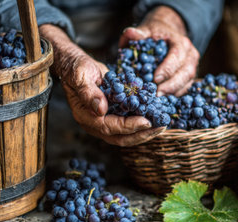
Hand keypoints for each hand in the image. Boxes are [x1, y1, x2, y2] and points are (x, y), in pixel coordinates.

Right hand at [40, 24, 164, 145]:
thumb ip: (89, 93)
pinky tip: (156, 117)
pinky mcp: (113, 117)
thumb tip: (101, 110)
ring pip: (127, 135)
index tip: (146, 121)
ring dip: (145, 132)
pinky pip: (129, 126)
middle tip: (160, 127)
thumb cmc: (77, 69)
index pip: (110, 127)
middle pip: (121, 138)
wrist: (76, 66)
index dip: (129, 126)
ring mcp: (105, 122)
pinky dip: (143, 124)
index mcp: (86, 117)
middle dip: (142, 135)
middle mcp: (95, 124)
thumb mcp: (81, 76)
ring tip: (162, 124)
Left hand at [119, 6, 199, 96]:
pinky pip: (185, 88)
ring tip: (158, 98)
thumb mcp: (148, 29)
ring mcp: (192, 66)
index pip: (177, 56)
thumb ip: (139, 32)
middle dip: (171, 85)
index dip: (167, 69)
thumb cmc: (157, 32)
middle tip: (157, 93)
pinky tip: (163, 98)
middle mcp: (191, 55)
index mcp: (181, 42)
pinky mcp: (189, 76)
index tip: (155, 78)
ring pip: (188, 82)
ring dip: (173, 92)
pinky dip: (175, 94)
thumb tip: (130, 33)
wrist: (168, 33)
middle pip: (186, 72)